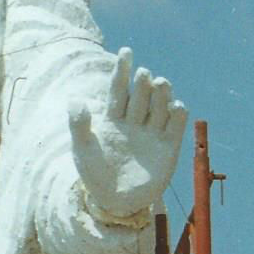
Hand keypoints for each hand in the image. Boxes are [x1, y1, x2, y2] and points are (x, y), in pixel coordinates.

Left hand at [68, 48, 186, 225]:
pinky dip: (178, 115)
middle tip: (145, 74)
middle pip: (141, 96)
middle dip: (144, 83)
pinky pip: (175, 127)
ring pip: (160, 106)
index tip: (126, 52)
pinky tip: (176, 106)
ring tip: (161, 83)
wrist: (115, 201)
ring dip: (162, 94)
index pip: (118, 89)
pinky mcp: (168, 147)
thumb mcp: (82, 150)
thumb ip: (79, 125)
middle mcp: (135, 121)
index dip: (122, 71)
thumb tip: (75, 100)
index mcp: (113, 118)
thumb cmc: (94, 175)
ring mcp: (152, 133)